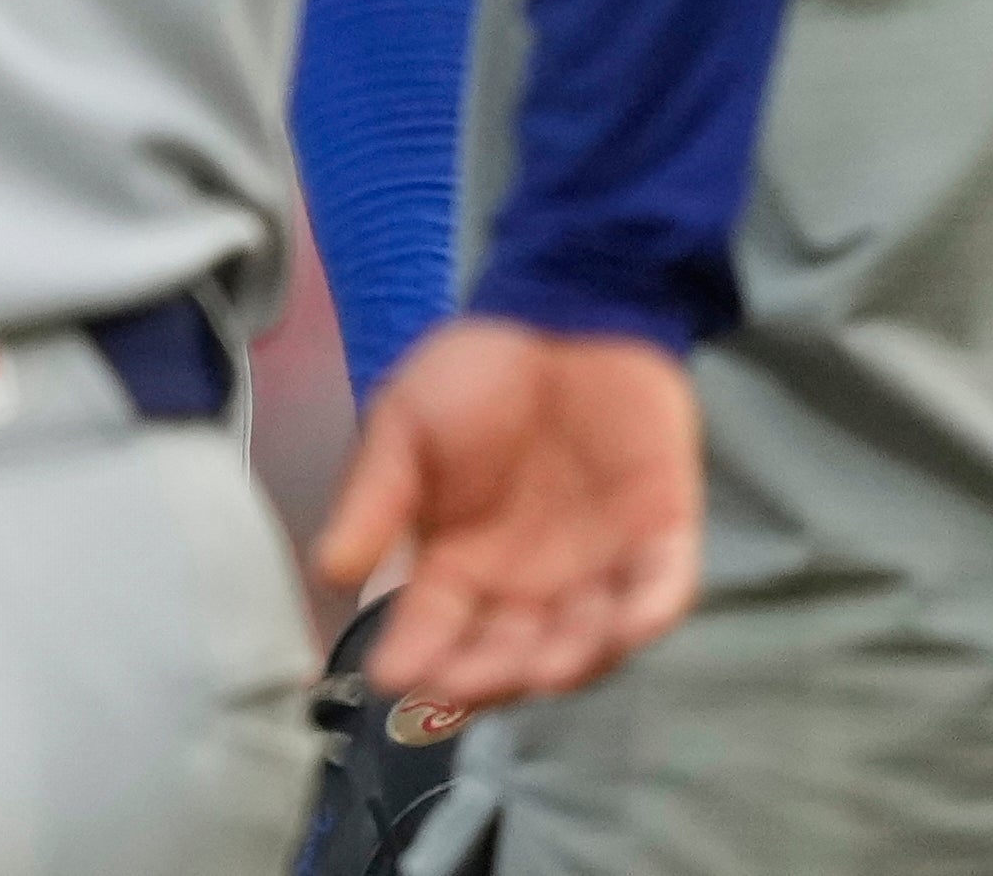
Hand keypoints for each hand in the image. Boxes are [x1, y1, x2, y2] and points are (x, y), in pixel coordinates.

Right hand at [309, 317, 701, 710]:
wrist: (560, 310)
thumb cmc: (479, 373)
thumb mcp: (405, 423)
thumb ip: (375, 496)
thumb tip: (331, 568)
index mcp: (460, 566)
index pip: (435, 633)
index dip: (415, 658)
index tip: (393, 674)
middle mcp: (527, 584)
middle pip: (508, 655)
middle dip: (488, 676)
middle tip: (465, 682)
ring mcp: (598, 567)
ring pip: (587, 642)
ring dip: (567, 660)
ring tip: (542, 667)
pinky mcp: (660, 536)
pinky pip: (661, 589)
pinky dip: (648, 611)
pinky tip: (627, 622)